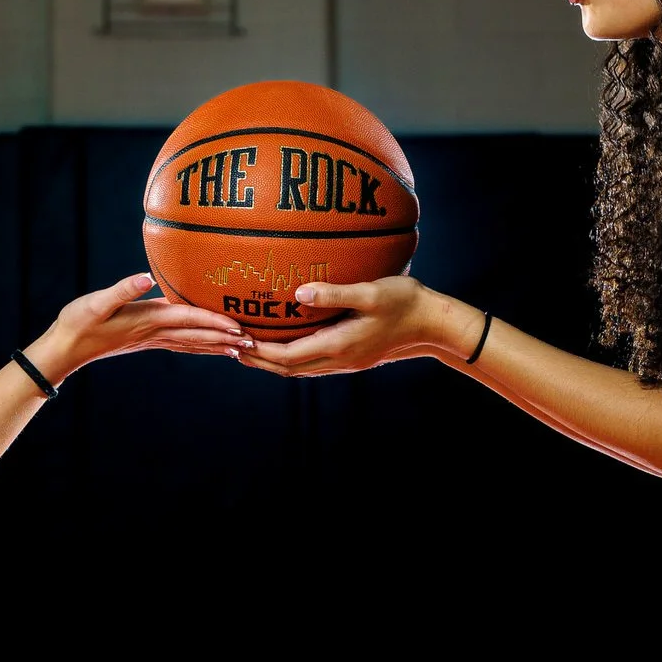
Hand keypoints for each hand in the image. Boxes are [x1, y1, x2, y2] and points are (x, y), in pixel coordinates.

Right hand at [30, 274, 249, 379]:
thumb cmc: (78, 323)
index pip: (188, 320)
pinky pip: (181, 344)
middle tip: (255, 342)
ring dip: (218, 346)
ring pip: (192, 344)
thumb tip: (145, 278)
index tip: (239, 326)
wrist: (65, 348)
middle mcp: (154, 332)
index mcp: (147, 320)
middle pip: (198, 336)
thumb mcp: (96, 303)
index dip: (214, 322)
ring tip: (243, 349)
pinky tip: (211, 348)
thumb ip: (121, 290)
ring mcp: (152, 339)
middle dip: (226, 338)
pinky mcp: (147, 340)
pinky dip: (201, 347)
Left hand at [240, 276, 477, 375]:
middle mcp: (338, 360)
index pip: (286, 357)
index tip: (234, 339)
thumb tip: (299, 293)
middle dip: (257, 359)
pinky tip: (283, 341)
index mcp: (338, 346)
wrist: (433, 325)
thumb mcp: (371, 292)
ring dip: (271, 360)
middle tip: (229, 345)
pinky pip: (311, 362)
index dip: (257, 351)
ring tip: (248, 346)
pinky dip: (290, 356)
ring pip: (298, 369)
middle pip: (286, 369)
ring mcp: (345, 362)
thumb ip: (335, 293)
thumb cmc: (405, 302)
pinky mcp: (351, 357)